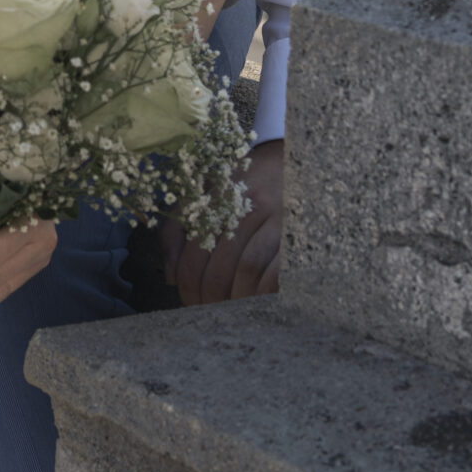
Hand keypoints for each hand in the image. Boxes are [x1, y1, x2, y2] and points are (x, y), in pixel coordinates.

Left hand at [165, 139, 282, 301]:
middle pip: (220, 264)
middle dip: (209, 297)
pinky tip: (256, 302)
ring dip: (234, 299)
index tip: (190, 301)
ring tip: (229, 312)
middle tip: (208, 312)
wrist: (293, 159)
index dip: (188, 283)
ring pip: (247, 269)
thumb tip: (171, 278)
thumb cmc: (241, 184)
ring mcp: (278, 219)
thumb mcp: (203, 193)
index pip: (195, 250)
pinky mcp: (300, 234)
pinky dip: (263, 293)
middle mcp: (249, 205)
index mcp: (220, 195)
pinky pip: (279, 272)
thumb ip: (178, 230)